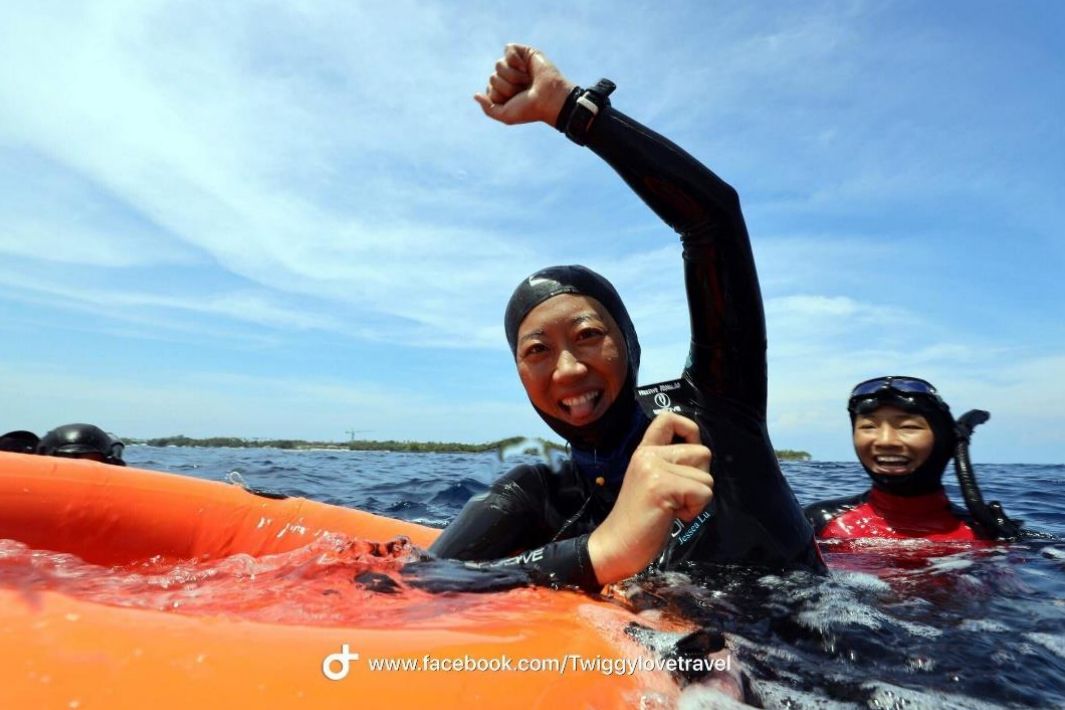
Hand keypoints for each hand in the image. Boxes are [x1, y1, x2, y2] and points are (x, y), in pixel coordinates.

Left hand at [474, 44, 575, 125]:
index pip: (490, 89)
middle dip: (507, 87)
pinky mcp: (524, 53)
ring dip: (513, 76)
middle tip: (523, 91)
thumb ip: (488, 108)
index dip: (500, 96)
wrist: (549, 98)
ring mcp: (517, 65)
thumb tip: (475, 95)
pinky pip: (508, 49)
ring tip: (527, 80)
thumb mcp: (505, 115)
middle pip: (493, 77)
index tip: (516, 101)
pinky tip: (525, 67)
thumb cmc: (530, 109)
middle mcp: (510, 78)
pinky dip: (515, 59)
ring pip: (499, 64)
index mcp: (505, 92)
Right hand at [587, 412, 713, 584]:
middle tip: (678, 496)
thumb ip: (670, 465)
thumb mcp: (652, 481)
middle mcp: (648, 454)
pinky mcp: (662, 487)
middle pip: (702, 452)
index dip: (690, 429)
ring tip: (672, 507)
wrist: (616, 545)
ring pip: (706, 476)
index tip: (690, 452)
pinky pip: (703, 493)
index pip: (668, 418)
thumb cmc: (639, 519)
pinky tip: (673, 515)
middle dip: (700, 478)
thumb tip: (701, 457)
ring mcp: (654, 469)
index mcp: (644, 451)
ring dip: (697, 497)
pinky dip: (695, 509)